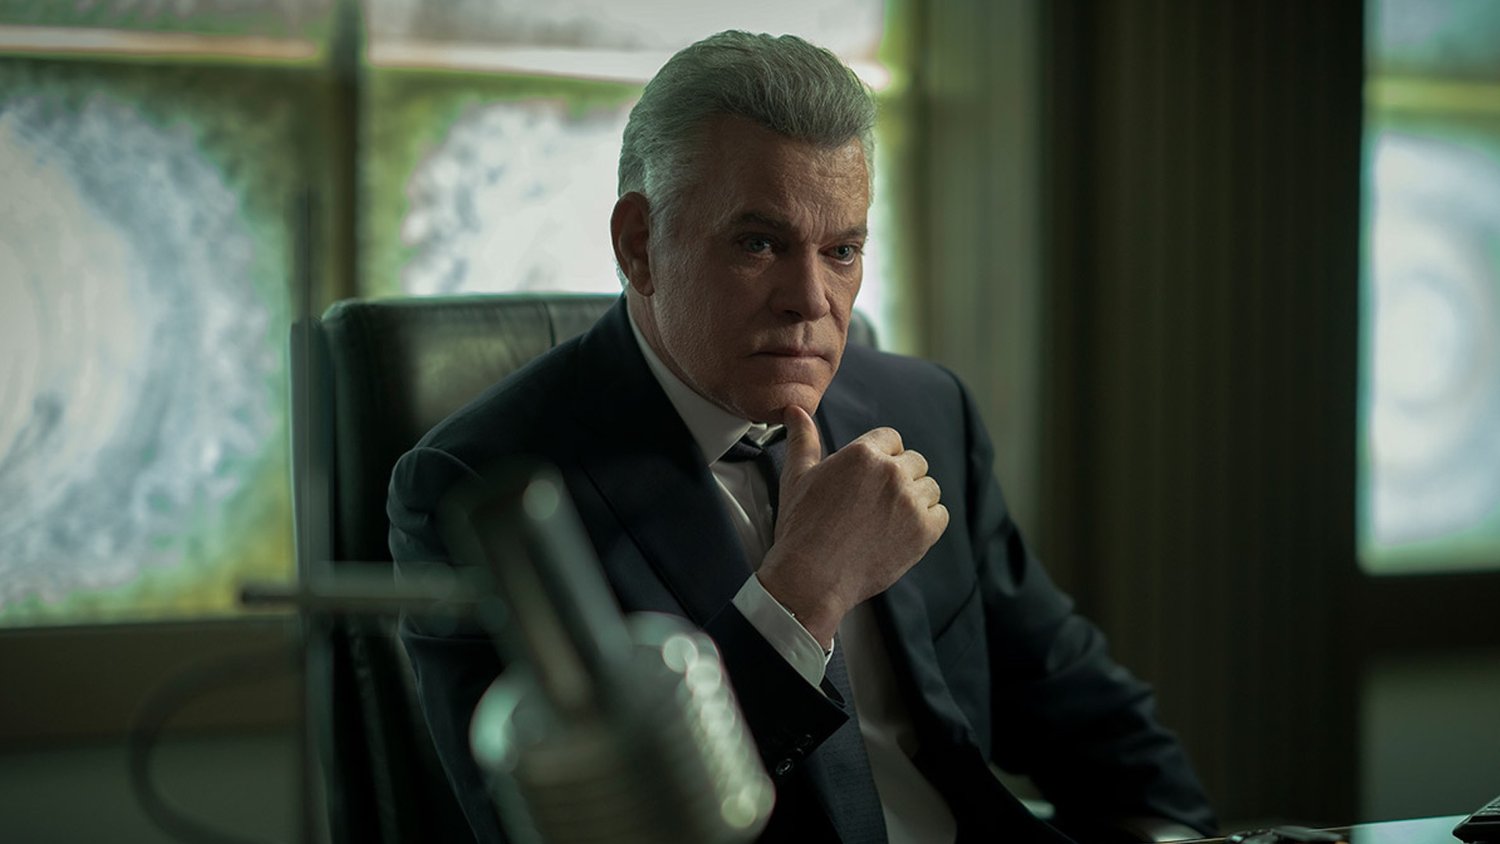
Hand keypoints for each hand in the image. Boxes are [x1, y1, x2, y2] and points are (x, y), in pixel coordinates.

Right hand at [757, 406, 948, 646]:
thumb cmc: (801, 526)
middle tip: (876, 503)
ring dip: (915, 500)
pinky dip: (927, 523)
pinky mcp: (923, 532)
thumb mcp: (797, 476)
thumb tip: (795, 410)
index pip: (892, 438)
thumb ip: (803, 439)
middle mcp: (891, 472)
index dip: (882, 456)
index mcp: (863, 453)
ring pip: (930, 488)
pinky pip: (940, 515)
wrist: (812, 576)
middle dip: (900, 477)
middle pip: (915, 462)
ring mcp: (910, 503)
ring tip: (889, 519)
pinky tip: (902, 532)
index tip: (870, 478)